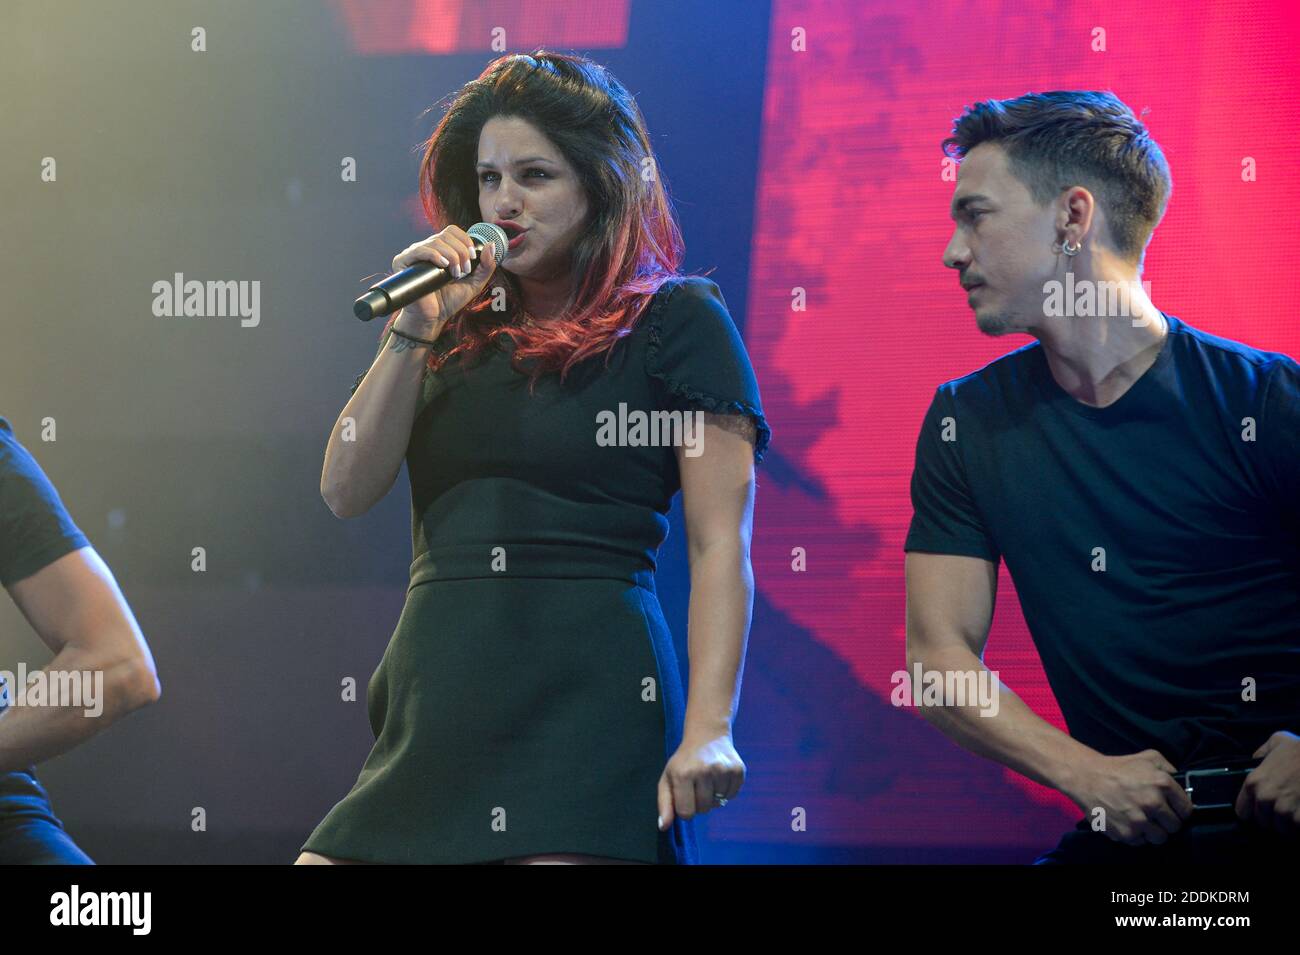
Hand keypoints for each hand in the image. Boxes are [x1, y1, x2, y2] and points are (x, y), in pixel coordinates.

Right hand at [389, 225, 497, 338]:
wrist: (433, 317)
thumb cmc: (450, 300)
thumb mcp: (474, 283)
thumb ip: (486, 266)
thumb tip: (491, 244)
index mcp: (442, 249)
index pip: (452, 231)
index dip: (465, 240)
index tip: (473, 258)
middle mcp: (427, 248)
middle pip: (446, 235)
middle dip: (461, 252)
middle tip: (464, 271)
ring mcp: (414, 254)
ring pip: (436, 241)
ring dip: (452, 256)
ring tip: (455, 274)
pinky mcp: (403, 262)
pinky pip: (420, 250)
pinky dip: (435, 255)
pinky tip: (443, 266)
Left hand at [656, 730, 744, 831]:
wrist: (707, 735)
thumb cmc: (684, 760)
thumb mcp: (668, 778)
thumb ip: (664, 803)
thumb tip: (663, 826)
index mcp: (683, 774)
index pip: (686, 812)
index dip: (685, 808)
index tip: (685, 795)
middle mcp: (704, 771)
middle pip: (704, 809)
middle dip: (699, 803)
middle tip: (697, 785)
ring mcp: (723, 769)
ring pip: (719, 803)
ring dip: (713, 796)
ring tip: (708, 779)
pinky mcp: (738, 769)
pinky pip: (733, 795)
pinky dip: (726, 791)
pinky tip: (720, 777)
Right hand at [1068, 749, 1192, 845]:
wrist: (1086, 777)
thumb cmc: (1118, 767)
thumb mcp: (1148, 757)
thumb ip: (1169, 768)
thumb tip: (1182, 783)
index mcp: (1162, 784)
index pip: (1187, 810)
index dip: (1179, 810)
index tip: (1171, 810)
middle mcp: (1153, 803)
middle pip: (1175, 826)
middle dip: (1166, 821)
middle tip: (1154, 814)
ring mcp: (1140, 820)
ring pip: (1160, 838)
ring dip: (1152, 831)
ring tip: (1141, 820)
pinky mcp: (1126, 833)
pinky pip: (1140, 842)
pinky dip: (1135, 835)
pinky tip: (1127, 821)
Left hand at [1235, 731, 1299, 833]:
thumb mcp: (1276, 742)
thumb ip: (1262, 754)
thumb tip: (1256, 761)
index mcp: (1254, 782)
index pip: (1242, 812)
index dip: (1253, 812)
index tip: (1262, 810)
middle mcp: (1265, 798)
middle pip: (1264, 823)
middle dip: (1274, 819)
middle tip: (1286, 809)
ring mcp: (1284, 810)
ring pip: (1283, 829)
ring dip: (1290, 825)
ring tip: (1297, 812)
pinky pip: (1298, 831)